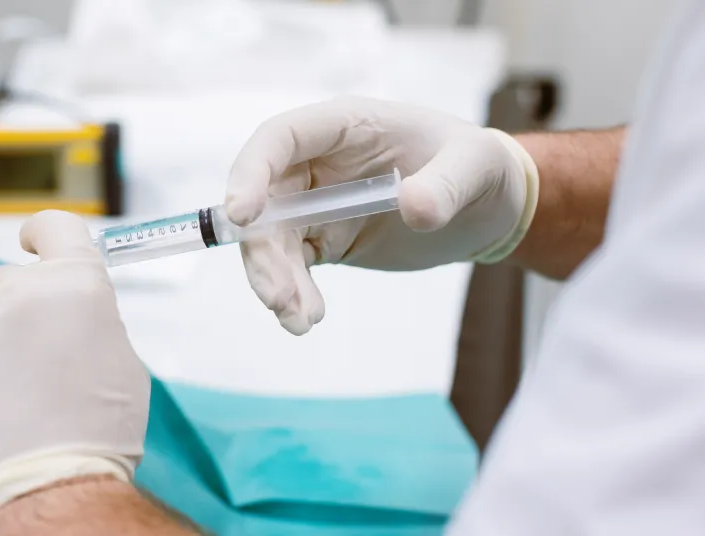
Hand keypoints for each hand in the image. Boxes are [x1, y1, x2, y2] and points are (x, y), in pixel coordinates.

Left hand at [0, 210, 149, 535]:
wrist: (47, 488)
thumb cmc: (98, 434)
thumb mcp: (120, 362)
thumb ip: (91, 319)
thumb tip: (69, 314)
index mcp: (78, 285)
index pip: (55, 227)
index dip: (43, 234)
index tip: (31, 244)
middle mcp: (22, 290)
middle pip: (11, 280)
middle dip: (21, 309)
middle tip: (35, 359)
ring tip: (9, 399)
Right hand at [225, 96, 538, 334]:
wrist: (486, 207)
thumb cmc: (478, 166)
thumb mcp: (475, 165)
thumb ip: (445, 184)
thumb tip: (413, 209)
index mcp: (344, 126)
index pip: (279, 138)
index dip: (251, 172)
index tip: (242, 214)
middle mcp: (317, 163)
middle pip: (264, 199)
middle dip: (261, 250)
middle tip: (278, 298)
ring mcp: (316, 204)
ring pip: (271, 240)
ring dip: (274, 281)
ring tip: (299, 321)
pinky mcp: (323, 240)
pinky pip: (293, 267)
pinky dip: (294, 294)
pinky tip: (307, 319)